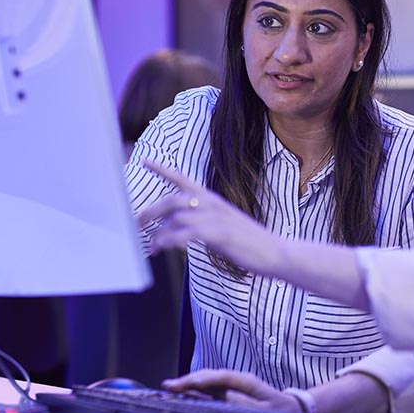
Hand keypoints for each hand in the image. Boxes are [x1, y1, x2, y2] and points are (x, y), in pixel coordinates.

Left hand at [137, 159, 282, 275]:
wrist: (276, 252)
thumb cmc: (248, 242)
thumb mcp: (222, 225)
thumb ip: (201, 222)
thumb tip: (175, 226)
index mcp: (213, 200)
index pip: (184, 179)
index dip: (163, 169)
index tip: (145, 161)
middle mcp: (213, 204)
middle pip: (173, 199)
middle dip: (151, 211)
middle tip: (137, 224)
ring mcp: (217, 218)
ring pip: (177, 216)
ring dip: (159, 233)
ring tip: (152, 246)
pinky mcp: (220, 234)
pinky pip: (186, 233)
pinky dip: (170, 240)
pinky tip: (163, 249)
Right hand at [162, 369, 301, 412]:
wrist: (291, 409)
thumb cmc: (279, 410)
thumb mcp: (265, 409)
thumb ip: (244, 403)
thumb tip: (223, 397)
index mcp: (247, 381)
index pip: (221, 377)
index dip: (202, 379)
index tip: (186, 383)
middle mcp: (239, 380)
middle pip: (210, 376)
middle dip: (189, 380)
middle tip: (168, 386)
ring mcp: (234, 385)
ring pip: (208, 380)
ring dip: (189, 383)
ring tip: (170, 387)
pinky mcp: (231, 391)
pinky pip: (211, 387)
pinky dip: (196, 388)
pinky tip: (184, 391)